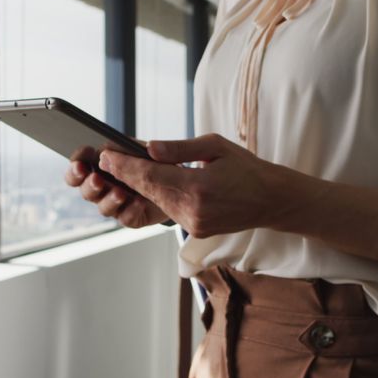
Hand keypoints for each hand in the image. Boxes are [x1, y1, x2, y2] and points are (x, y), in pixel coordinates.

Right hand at [65, 146, 169, 227]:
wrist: (176, 180)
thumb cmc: (151, 160)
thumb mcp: (137, 148)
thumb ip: (121, 147)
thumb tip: (105, 152)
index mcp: (99, 168)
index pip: (77, 171)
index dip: (75, 169)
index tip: (80, 165)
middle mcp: (104, 188)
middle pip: (85, 191)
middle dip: (89, 185)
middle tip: (97, 179)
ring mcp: (117, 205)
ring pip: (103, 208)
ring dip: (110, 200)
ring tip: (121, 193)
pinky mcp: (132, 217)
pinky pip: (126, 218)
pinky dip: (131, 210)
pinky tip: (139, 202)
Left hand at [98, 134, 295, 237]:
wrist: (271, 200)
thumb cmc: (245, 168)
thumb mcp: (215, 147)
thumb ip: (179, 148)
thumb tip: (149, 148)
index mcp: (198, 187)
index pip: (150, 176)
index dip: (125, 166)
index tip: (106, 156)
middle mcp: (192, 210)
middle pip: (148, 191)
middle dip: (127, 175)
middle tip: (107, 159)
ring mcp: (193, 224)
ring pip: (156, 201)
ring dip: (140, 186)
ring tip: (124, 168)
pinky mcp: (194, 230)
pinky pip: (169, 209)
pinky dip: (158, 195)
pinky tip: (150, 183)